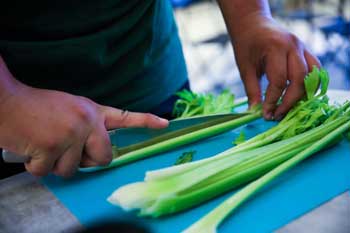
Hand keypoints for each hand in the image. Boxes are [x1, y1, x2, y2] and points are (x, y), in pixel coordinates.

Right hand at [0, 62, 167, 176]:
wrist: (7, 101)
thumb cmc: (36, 107)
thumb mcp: (70, 109)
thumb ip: (86, 127)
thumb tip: (91, 155)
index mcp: (92, 112)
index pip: (125, 117)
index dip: (146, 121)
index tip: (165, 124)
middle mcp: (87, 122)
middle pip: (103, 158)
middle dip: (87, 161)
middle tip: (67, 150)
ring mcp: (71, 135)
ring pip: (73, 170)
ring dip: (56, 164)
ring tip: (44, 143)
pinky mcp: (53, 147)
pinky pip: (49, 172)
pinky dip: (37, 165)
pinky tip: (31, 147)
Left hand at [232, 14, 320, 119]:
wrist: (253, 25)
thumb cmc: (246, 46)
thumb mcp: (245, 68)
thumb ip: (252, 90)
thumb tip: (255, 112)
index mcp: (275, 48)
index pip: (279, 80)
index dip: (273, 100)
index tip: (266, 115)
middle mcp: (293, 46)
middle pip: (299, 79)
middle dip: (289, 101)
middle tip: (278, 115)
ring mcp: (302, 47)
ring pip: (312, 75)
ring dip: (304, 94)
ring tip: (290, 107)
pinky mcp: (306, 50)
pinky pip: (315, 69)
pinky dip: (311, 83)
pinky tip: (298, 95)